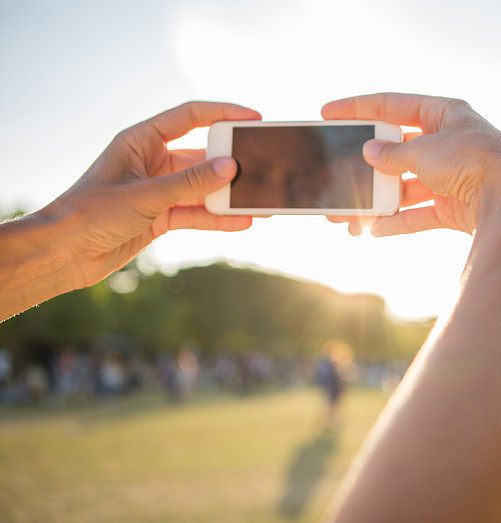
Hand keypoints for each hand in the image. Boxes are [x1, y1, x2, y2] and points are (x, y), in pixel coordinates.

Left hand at [40, 101, 260, 288]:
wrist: (63, 254)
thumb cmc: (89, 213)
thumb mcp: (145, 195)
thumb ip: (189, 183)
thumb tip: (230, 167)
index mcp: (140, 141)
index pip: (188, 117)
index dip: (222, 114)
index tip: (252, 118)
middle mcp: (151, 162)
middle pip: (201, 156)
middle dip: (230, 162)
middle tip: (260, 165)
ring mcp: (158, 191)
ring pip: (202, 189)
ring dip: (227, 195)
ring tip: (258, 200)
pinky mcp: (161, 218)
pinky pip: (197, 214)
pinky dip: (218, 219)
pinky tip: (241, 222)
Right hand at [321, 93, 500, 235]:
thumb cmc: (472, 161)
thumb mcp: (423, 151)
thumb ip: (392, 153)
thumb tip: (370, 153)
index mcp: (446, 114)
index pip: (395, 105)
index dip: (359, 108)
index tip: (329, 113)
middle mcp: (450, 144)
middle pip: (398, 152)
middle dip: (365, 167)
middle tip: (336, 172)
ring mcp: (453, 177)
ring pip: (405, 187)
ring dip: (377, 200)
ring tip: (346, 213)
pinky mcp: (456, 208)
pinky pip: (419, 214)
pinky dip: (397, 222)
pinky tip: (371, 230)